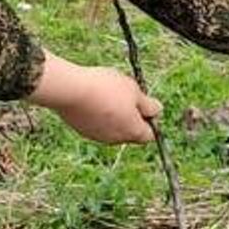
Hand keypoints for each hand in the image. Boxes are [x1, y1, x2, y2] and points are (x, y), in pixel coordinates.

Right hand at [25, 54, 160, 144]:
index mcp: (133, 131)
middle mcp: (116, 140)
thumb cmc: (106, 88)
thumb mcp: (134, 91)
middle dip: (132, 116)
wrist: (70, 90)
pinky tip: (93, 97)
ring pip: (113, 128)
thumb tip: (158, 111)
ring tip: (107, 93)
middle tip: (125, 94)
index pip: (149, 135)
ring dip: (114, 114)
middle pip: (130, 132)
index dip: (150, 119)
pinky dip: (98, 114)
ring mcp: (97, 136)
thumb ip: (148, 104)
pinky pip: (97, 124)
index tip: (144, 103)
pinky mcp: (82, 130)